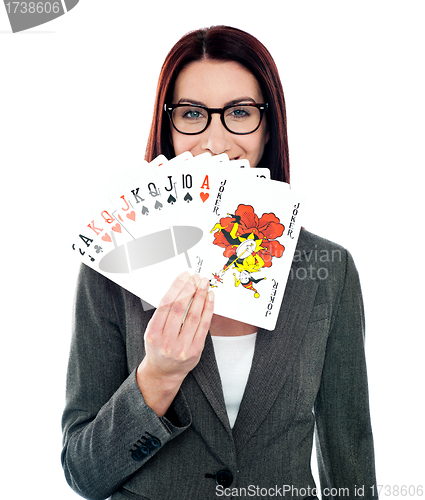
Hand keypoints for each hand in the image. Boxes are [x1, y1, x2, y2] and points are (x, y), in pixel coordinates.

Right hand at [136, 271, 213, 415]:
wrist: (164, 372)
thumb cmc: (158, 348)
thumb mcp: (152, 331)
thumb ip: (163, 314)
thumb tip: (180, 288)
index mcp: (153, 334)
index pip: (166, 305)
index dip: (176, 288)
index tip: (184, 276)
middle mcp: (167, 341)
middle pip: (180, 309)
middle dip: (189, 289)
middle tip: (195, 277)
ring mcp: (182, 347)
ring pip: (193, 316)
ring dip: (200, 296)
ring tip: (204, 284)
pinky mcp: (196, 350)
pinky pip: (204, 326)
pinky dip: (208, 309)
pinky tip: (210, 298)